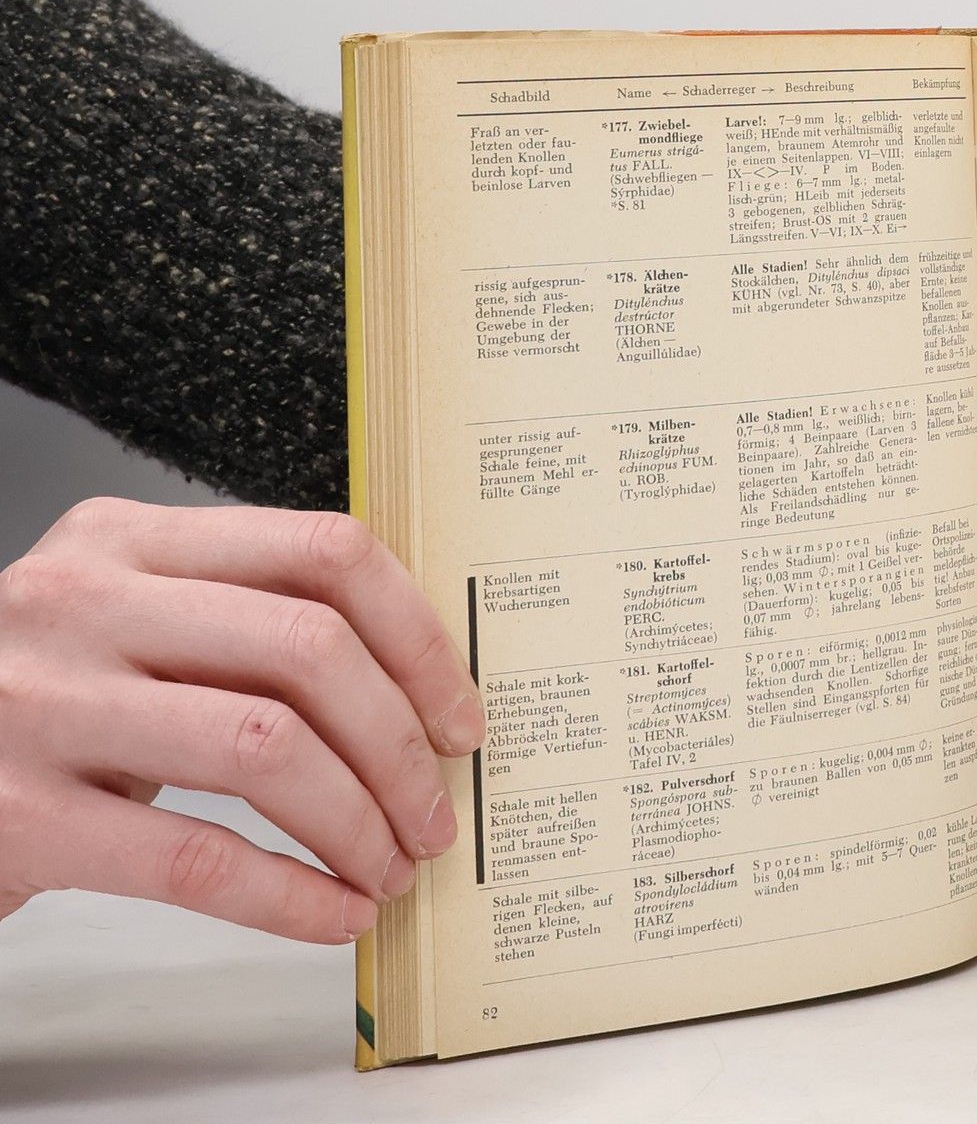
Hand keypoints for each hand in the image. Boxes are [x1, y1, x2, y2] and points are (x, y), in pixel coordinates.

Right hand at [0, 499, 484, 941]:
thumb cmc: (39, 700)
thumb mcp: (124, 620)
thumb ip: (240, 621)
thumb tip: (414, 684)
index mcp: (130, 538)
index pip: (323, 553)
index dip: (417, 636)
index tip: (459, 713)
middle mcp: (86, 602)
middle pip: (309, 650)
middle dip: (399, 744)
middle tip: (434, 812)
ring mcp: (45, 704)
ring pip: (265, 748)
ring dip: (356, 820)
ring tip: (390, 866)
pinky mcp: (18, 815)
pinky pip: (193, 857)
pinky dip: (285, 893)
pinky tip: (329, 913)